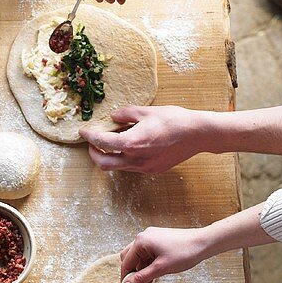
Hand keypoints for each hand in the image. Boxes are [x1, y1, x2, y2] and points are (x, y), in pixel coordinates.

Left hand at [81, 105, 205, 174]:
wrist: (198, 134)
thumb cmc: (174, 120)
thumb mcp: (147, 111)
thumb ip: (126, 114)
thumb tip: (113, 117)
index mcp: (132, 143)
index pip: (102, 142)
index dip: (89, 137)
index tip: (83, 132)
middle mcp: (136, 159)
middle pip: (103, 163)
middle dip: (93, 153)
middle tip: (92, 142)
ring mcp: (144, 168)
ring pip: (117, 167)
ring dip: (109, 156)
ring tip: (112, 141)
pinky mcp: (152, 170)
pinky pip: (131, 167)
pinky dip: (125, 158)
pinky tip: (130, 146)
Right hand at [119, 225, 206, 282]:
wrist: (204, 242)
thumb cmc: (184, 253)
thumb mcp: (160, 269)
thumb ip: (141, 278)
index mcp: (141, 241)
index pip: (126, 262)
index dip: (125, 277)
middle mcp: (144, 236)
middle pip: (129, 257)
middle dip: (132, 271)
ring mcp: (152, 236)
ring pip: (139, 255)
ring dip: (141, 267)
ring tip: (149, 279)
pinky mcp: (159, 238)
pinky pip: (148, 252)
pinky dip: (148, 262)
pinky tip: (155, 271)